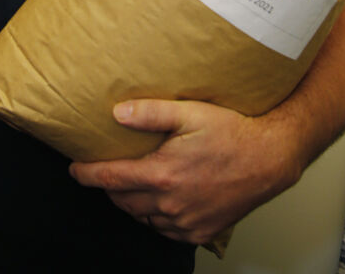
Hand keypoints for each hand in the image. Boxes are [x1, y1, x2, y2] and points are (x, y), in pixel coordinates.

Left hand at [69, 98, 299, 244]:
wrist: (269, 159)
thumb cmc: (231, 132)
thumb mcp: (189, 113)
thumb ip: (150, 113)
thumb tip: (116, 113)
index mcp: (163, 175)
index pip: (111, 179)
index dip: (87, 175)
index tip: (74, 169)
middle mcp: (170, 204)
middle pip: (123, 201)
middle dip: (109, 187)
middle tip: (106, 170)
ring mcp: (186, 222)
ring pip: (143, 217)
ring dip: (132, 201)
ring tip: (133, 182)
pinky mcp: (200, 232)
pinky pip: (165, 230)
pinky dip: (155, 216)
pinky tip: (160, 199)